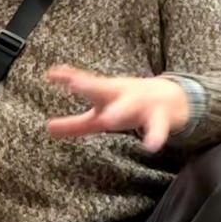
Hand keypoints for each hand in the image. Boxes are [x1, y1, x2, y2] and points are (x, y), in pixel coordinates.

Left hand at [46, 65, 190, 151]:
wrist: (173, 98)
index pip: (85, 84)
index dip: (68, 78)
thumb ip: (75, 123)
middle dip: (90, 85)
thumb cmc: (128, 106)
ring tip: (107, 120)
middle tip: (75, 84)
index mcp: (106, 92)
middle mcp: (121, 94)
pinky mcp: (159, 119)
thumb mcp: (100, 115)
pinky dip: (155, 136)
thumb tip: (48, 129)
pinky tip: (150, 146)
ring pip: (130, 106)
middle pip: (104, 89)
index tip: (50, 74)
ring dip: (119, 111)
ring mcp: (141, 105)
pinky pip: (158, 129)